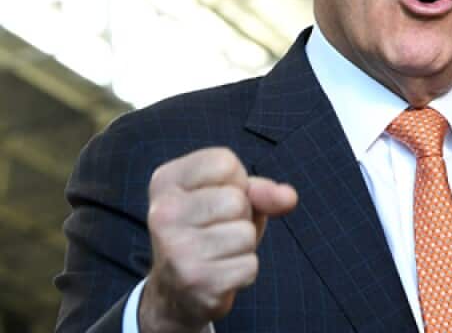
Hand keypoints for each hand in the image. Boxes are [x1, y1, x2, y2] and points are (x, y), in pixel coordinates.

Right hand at [138, 147, 296, 332]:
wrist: (178, 290)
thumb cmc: (210, 229)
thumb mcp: (232, 197)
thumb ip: (261, 189)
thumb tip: (288, 197)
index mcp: (165, 182)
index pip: (225, 163)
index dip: (236, 182)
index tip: (215, 198)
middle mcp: (163, 214)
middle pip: (236, 200)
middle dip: (241, 216)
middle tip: (218, 229)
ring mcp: (175, 249)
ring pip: (245, 234)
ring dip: (244, 245)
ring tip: (219, 251)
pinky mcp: (194, 281)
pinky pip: (249, 266)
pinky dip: (244, 270)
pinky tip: (220, 271)